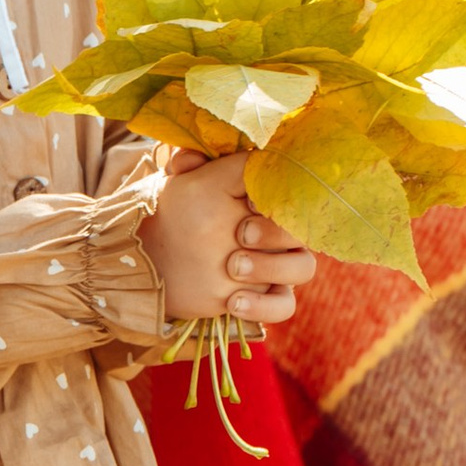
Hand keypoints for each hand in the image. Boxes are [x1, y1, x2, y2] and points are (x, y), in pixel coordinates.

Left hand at [147, 153, 316, 328]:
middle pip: (304, 230)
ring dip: (272, 267)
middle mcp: (283, 229)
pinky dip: (264, 306)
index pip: (294, 191)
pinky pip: (284, 306)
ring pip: (303, 267)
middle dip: (276, 232)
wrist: (161, 255)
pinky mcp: (270, 297)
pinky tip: (233, 303)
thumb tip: (188, 159)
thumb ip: (188, 163)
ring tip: (233, 268)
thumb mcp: (182, 185)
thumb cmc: (181, 212)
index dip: (281, 196)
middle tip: (242, 235)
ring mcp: (280, 265)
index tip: (250, 200)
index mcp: (269, 197)